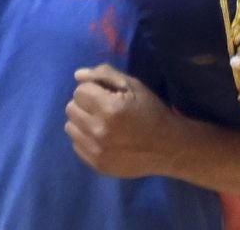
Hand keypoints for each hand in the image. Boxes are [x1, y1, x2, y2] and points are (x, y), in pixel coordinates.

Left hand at [65, 64, 184, 179]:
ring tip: (101, 123)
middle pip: (71, 108)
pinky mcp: (98, 165)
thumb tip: (77, 76)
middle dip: (85, 105)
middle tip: (103, 109)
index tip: (106, 95)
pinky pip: (76, 146)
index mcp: (109, 108)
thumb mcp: (132, 85)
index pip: (79, 91)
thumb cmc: (151, 111)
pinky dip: (85, 139)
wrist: (169, 148)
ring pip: (70, 127)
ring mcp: (97, 151)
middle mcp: (99, 131)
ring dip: (82, 122)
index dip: (92, 90)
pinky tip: (102, 138)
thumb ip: (103, 74)